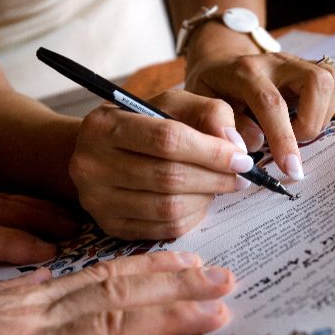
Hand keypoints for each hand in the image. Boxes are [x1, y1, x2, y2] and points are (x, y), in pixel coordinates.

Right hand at [0, 251, 234, 334]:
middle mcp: (35, 314)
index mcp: (26, 299)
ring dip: (170, 317)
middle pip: (118, 291)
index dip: (150, 270)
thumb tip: (53, 291)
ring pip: (112, 324)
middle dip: (176, 285)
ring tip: (217, 312)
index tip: (189, 265)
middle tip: (225, 279)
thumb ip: (19, 306)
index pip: (99, 275)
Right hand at [69, 90, 256, 240]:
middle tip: (240, 177)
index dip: (212, 152)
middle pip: (169, 177)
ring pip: (169, 207)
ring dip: (205, 198)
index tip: (242, 159)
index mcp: (105, 125)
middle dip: (215, 178)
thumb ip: (208, 113)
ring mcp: (98, 201)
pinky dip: (192, 217)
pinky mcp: (110, 227)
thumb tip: (235, 146)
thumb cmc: (143, 125)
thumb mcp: (171, 105)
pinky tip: (199, 201)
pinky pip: (165, 230)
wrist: (98, 154)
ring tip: (218, 186)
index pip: (168, 139)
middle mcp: (92, 164)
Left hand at [185, 51, 334, 179]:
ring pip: (334, 81)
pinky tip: (313, 117)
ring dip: (324, 116)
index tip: (291, 169)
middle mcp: (278, 63)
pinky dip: (334, 106)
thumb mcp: (201, 107)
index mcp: (245, 72)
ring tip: (301, 131)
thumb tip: (254, 144)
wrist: (222, 63)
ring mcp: (299, 62)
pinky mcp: (315, 66)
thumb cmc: (213, 91)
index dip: (284, 138)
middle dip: (311, 123)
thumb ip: (222, 126)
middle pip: (317, 83)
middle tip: (293, 143)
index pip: (272, 103)